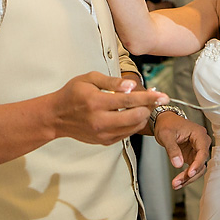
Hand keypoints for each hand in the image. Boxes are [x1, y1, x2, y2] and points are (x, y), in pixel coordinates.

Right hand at [50, 72, 167, 145]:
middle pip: (135, 117)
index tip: (163, 95)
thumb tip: (132, 86)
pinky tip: (130, 113)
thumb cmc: (72, 94)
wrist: (56, 117)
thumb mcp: (89, 79)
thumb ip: (112, 82)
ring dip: (143, 116)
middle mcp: (100, 121)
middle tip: (151, 98)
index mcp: (96, 102)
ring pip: (134, 127)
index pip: (129, 100)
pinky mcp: (104, 141)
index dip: (149, 97)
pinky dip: (133, 123)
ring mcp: (102, 134)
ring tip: (141, 105)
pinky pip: (127, 133)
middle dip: (148, 107)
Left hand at [153, 113, 210, 189]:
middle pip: (201, 162)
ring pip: (198, 168)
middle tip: (178, 182)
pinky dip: (185, 176)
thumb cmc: (167, 124)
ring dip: (188, 178)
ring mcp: (197, 150)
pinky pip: (192, 169)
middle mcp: (201, 142)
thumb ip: (172, 149)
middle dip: (190, 174)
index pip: (203, 151)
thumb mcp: (166, 134)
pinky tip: (177, 182)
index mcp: (199, 134)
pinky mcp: (192, 156)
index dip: (197, 163)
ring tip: (175, 184)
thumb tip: (178, 164)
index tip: (190, 173)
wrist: (164, 122)